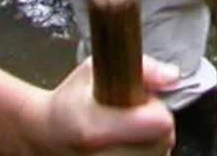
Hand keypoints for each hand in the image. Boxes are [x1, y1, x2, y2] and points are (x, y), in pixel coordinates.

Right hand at [31, 56, 176, 154]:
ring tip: (126, 133)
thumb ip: (139, 69)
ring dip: (149, 144)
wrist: (44, 135)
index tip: (143, 103)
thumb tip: (172, 76)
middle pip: (162, 144)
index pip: (160, 125)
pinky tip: (125, 146)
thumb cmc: (69, 101)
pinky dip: (141, 154)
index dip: (157, 110)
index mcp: (95, 128)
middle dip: (155, 127)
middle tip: (133, 117)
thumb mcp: (93, 69)